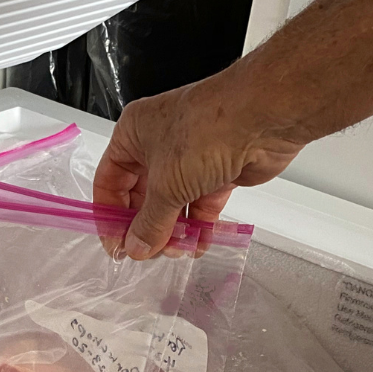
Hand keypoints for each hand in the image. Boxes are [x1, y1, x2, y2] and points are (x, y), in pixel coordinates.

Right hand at [94, 71, 307, 258]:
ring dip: (173, 231)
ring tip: (176, 251)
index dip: (110, 215)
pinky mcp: (217, 172)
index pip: (109, 180)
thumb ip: (149, 223)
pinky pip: (200, 206)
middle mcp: (158, 144)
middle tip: (147, 253)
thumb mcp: (166, 185)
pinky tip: (197, 245)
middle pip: (141, 196)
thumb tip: (135, 248)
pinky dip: (198, 227)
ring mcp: (189, 158)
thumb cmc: (207, 132)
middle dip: (145, 226)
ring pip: (172, 204)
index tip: (117, 245)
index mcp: (133, 134)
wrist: (263, 118)